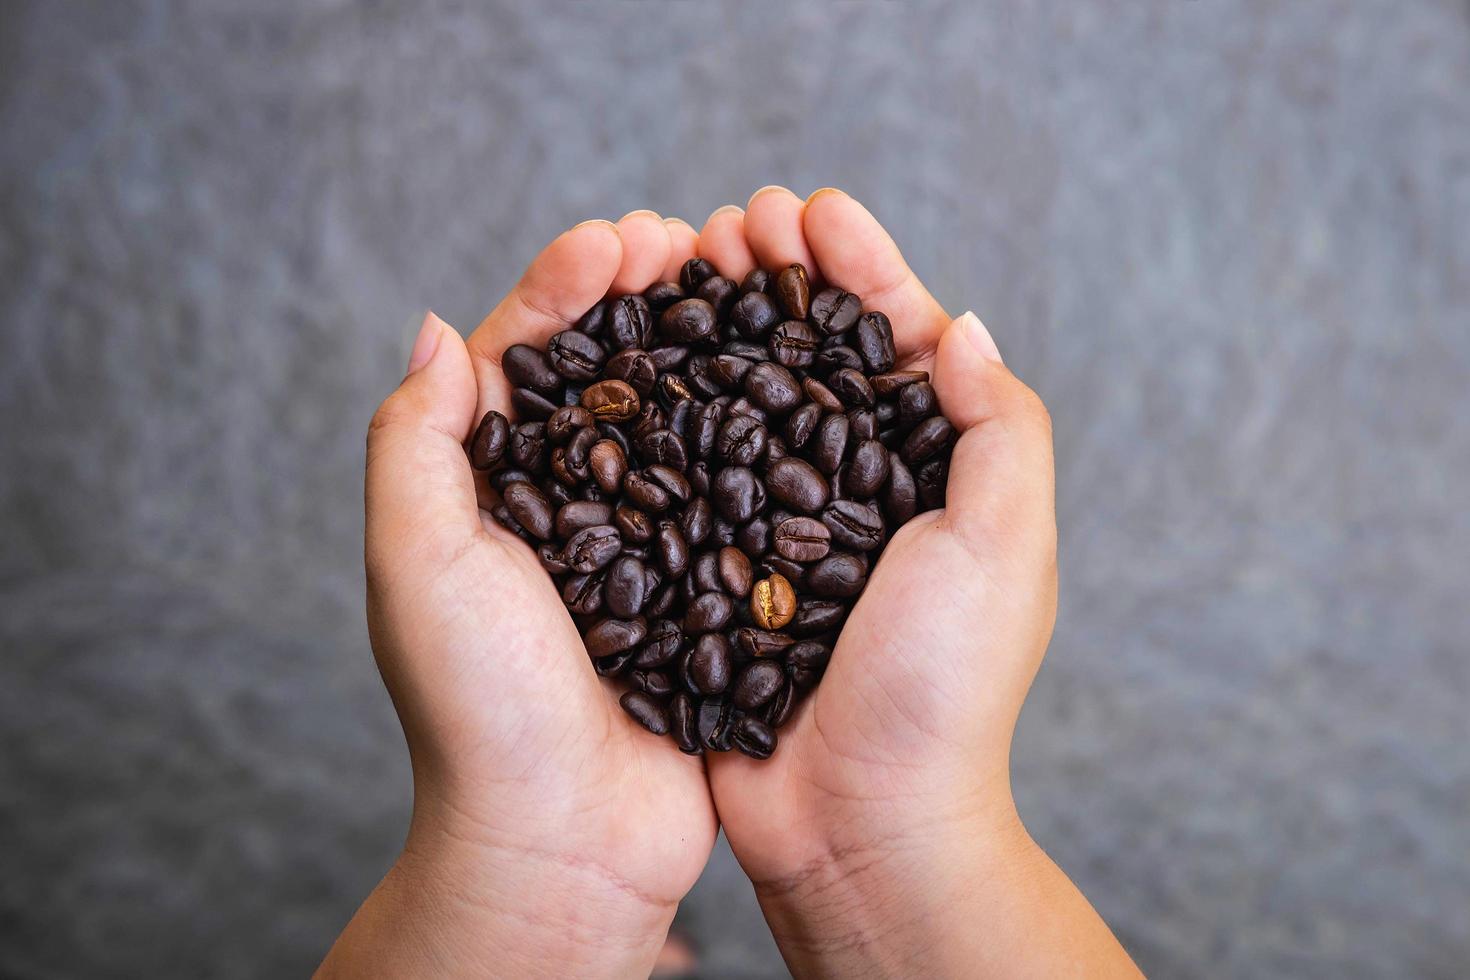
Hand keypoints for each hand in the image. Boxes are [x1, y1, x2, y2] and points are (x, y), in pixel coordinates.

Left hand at [320, 213, 715, 978]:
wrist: (563, 842)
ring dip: (706, 345)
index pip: (527, 356)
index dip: (567, 285)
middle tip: (691, 241)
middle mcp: (564, 504)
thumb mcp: (420, 566)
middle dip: (645, 294)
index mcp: (488, 489)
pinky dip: (756, 430)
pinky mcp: (700, 585)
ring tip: (745, 285)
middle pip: (609, 370)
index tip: (619, 240)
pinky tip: (791, 387)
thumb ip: (416, 444)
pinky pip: (732, 490)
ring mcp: (639, 542)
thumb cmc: (479, 711)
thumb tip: (440, 326)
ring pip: (678, 417)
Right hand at [697, 187, 1139, 976]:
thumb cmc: (943, 691)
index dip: (859, 266)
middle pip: (813, 355)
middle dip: (775, 279)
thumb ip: (999, 429)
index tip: (814, 209)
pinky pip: (690, 472)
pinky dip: (667, 411)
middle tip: (730, 222)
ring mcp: (784, 526)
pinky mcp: (720, 566)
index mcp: (936, 473)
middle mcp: (859, 489)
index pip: (899, 341)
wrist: (856, 820)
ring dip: (715, 326)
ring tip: (677, 264)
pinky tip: (634, 362)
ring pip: (745, 399)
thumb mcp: (1003, 550)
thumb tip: (961, 324)